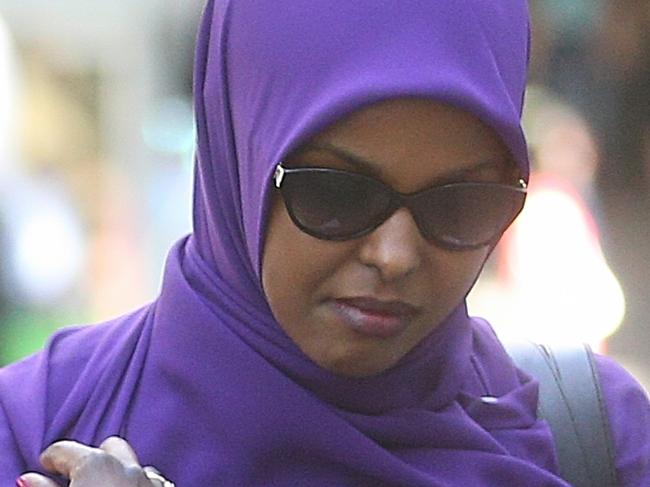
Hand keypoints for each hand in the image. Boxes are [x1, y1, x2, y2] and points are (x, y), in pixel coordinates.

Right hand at [18, 437, 165, 486]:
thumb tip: (29, 477)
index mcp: (98, 462)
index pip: (65, 448)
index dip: (50, 459)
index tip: (44, 468)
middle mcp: (129, 464)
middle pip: (107, 447)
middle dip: (93, 457)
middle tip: (77, 478)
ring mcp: (152, 480)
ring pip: (133, 463)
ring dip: (119, 471)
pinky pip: (152, 480)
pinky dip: (139, 483)